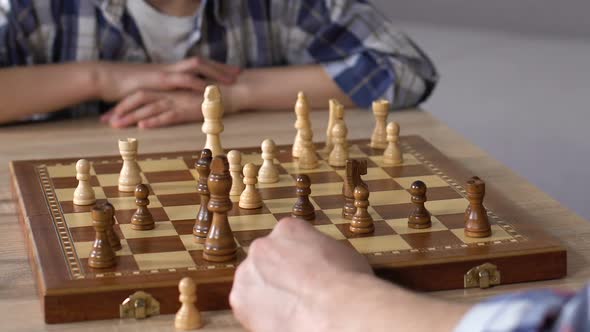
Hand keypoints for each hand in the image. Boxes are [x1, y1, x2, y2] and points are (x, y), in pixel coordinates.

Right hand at [96, 57, 240, 101]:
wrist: (104, 78)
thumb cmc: (123, 85)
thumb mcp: (146, 87)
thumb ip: (160, 89)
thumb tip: (171, 94)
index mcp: (168, 69)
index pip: (196, 65)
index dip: (213, 68)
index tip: (229, 71)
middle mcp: (170, 67)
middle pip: (201, 62)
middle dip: (221, 68)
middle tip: (239, 72)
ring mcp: (165, 72)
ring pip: (196, 68)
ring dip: (214, 73)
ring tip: (231, 80)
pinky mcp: (159, 80)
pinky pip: (182, 80)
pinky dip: (197, 84)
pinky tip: (209, 88)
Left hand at [101, 90, 202, 127]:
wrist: (232, 90)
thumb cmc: (212, 94)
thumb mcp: (188, 95)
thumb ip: (173, 99)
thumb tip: (161, 108)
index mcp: (168, 87)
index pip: (140, 94)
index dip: (123, 105)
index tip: (109, 115)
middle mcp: (170, 92)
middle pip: (139, 98)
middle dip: (121, 110)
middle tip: (106, 121)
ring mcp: (178, 100)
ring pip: (149, 107)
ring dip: (131, 117)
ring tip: (116, 126)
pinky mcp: (188, 109)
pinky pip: (168, 115)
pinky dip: (154, 121)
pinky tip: (142, 126)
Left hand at [229, 217, 373, 331]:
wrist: (338, 310)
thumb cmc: (348, 284)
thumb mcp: (342, 253)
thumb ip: (321, 251)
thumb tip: (322, 260)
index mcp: (289, 229)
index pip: (286, 242)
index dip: (297, 262)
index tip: (304, 275)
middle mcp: (263, 245)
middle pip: (266, 262)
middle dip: (278, 277)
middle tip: (296, 295)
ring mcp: (248, 271)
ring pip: (254, 284)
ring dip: (267, 296)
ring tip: (291, 310)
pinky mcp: (240, 299)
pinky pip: (247, 308)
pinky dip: (261, 316)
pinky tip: (282, 320)